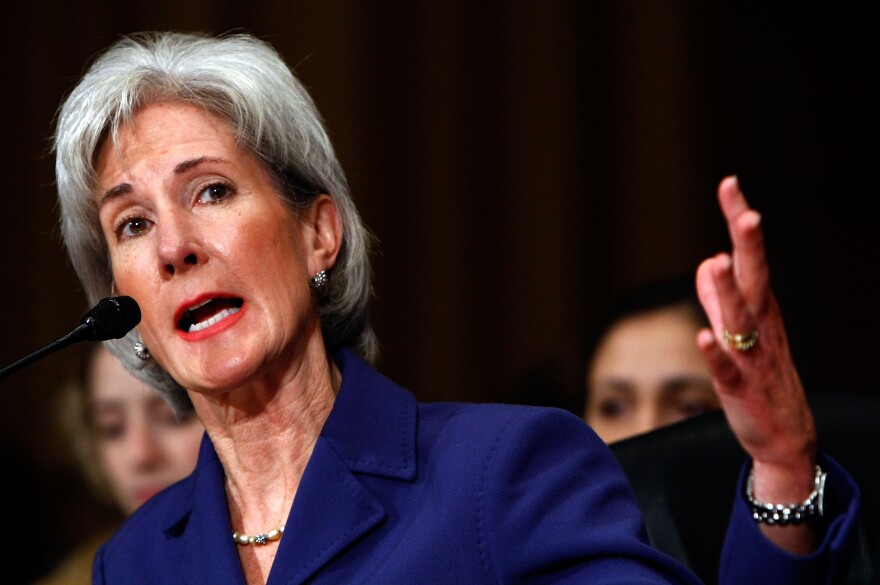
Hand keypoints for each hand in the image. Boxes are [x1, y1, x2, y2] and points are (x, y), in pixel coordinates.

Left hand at [695, 175, 817, 552]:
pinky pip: (726, 369)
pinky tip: (703, 337)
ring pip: (740, 320)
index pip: (747, 257)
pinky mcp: (739, 388)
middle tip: (749, 213)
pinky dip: (715, 353)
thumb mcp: (740, 331)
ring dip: (728, 293)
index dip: (738, 222)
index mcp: (759, 308)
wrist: (784, 436)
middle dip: (749, 246)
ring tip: (718, 263)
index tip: (729, 184)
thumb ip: (718, 296)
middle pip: (754, 279)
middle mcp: (759, 326)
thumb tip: (706, 261)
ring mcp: (751, 357)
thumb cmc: (760, 376)